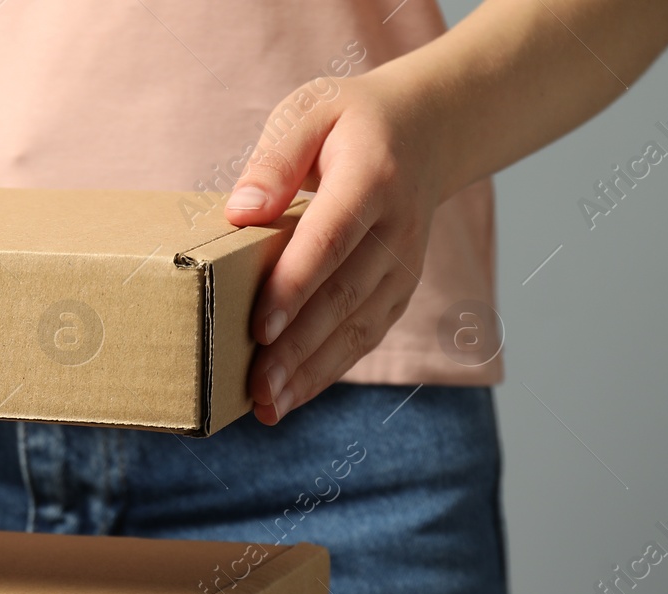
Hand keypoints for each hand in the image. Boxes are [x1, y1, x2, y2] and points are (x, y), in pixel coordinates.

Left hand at [224, 71, 447, 424]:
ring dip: (312, 372)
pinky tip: (291, 397)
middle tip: (255, 387)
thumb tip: (240, 212)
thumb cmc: (349, 122)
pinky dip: (329, 369)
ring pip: (358, 326)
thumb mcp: (309, 112)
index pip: (331, 239)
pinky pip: (365, 334)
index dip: (296, 286)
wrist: (428, 129)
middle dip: (298, 348)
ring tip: (267, 406)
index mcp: (372, 178)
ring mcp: (405, 263)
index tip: (259, 327)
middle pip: (344, 295)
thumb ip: (274, 160)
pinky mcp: (400, 288)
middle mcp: (398, 228)